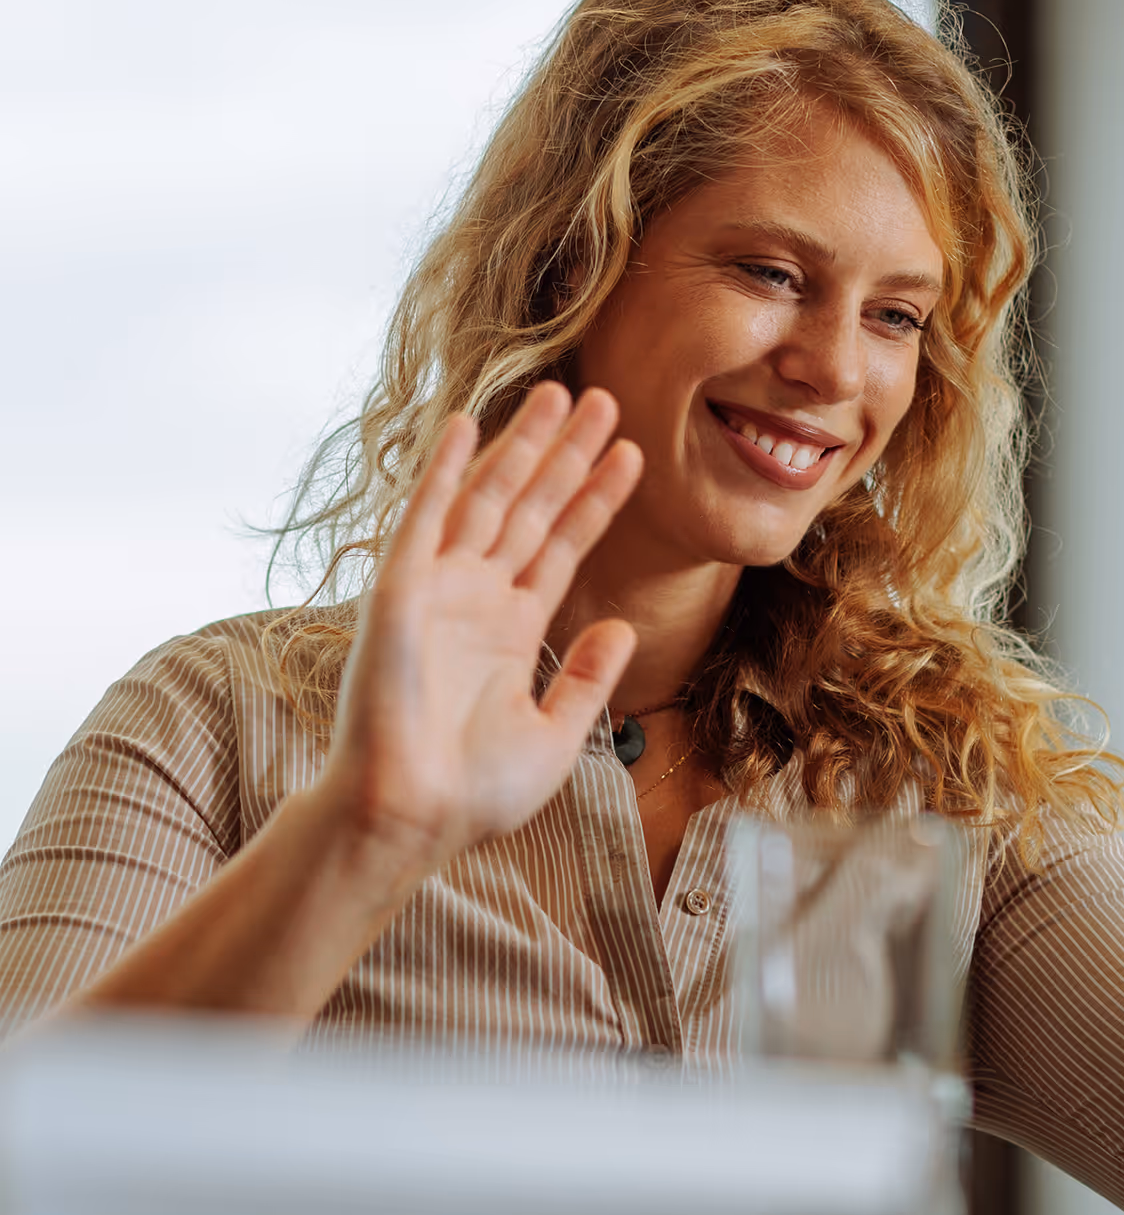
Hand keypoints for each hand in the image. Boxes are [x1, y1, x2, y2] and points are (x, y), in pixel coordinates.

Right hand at [317, 383, 642, 876]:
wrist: (413, 820)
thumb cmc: (474, 793)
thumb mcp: (557, 734)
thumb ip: (589, 678)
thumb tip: (623, 627)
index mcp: (512, 628)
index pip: (563, 545)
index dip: (596, 498)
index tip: (632, 454)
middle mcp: (476, 598)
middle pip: (532, 507)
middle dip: (568, 455)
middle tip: (606, 399)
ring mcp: (438, 590)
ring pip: (490, 499)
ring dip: (524, 446)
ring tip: (563, 395)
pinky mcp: (400, 592)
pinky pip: (425, 519)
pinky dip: (444, 470)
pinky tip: (466, 423)